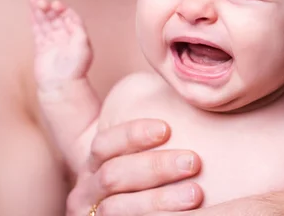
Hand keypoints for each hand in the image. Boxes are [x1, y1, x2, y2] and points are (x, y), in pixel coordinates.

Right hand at [30, 0, 91, 89]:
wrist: (62, 85)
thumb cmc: (76, 68)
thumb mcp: (83, 46)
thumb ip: (78, 29)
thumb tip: (70, 17)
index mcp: (77, 36)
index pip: (70, 17)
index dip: (63, 10)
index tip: (57, 5)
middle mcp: (65, 37)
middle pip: (56, 18)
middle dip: (49, 8)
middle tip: (42, 1)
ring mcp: (53, 42)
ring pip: (45, 22)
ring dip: (40, 11)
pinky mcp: (42, 47)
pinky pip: (38, 31)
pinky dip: (35, 20)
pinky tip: (32, 11)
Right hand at [66, 119, 203, 215]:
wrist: (157, 208)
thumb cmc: (164, 171)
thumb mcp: (150, 140)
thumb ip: (152, 112)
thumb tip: (166, 80)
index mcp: (97, 159)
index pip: (105, 142)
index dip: (132, 133)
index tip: (166, 128)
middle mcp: (88, 188)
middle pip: (114, 174)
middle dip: (155, 168)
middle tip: (193, 161)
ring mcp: (94, 215)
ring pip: (119, 207)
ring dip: (159, 200)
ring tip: (195, 193)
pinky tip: (186, 214)